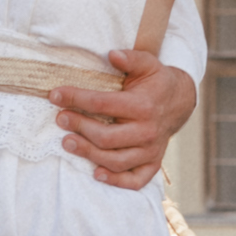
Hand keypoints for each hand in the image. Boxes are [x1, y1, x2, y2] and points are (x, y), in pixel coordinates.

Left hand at [54, 48, 197, 187]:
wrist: (180, 102)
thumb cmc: (156, 82)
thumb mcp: (147, 63)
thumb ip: (130, 58)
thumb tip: (111, 54)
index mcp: (144, 106)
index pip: (103, 104)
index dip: (76, 98)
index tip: (55, 95)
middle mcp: (148, 131)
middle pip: (107, 137)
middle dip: (79, 127)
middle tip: (59, 119)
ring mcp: (151, 151)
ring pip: (117, 161)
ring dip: (89, 154)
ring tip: (67, 143)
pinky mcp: (153, 163)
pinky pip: (135, 180)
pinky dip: (117, 181)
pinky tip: (97, 174)